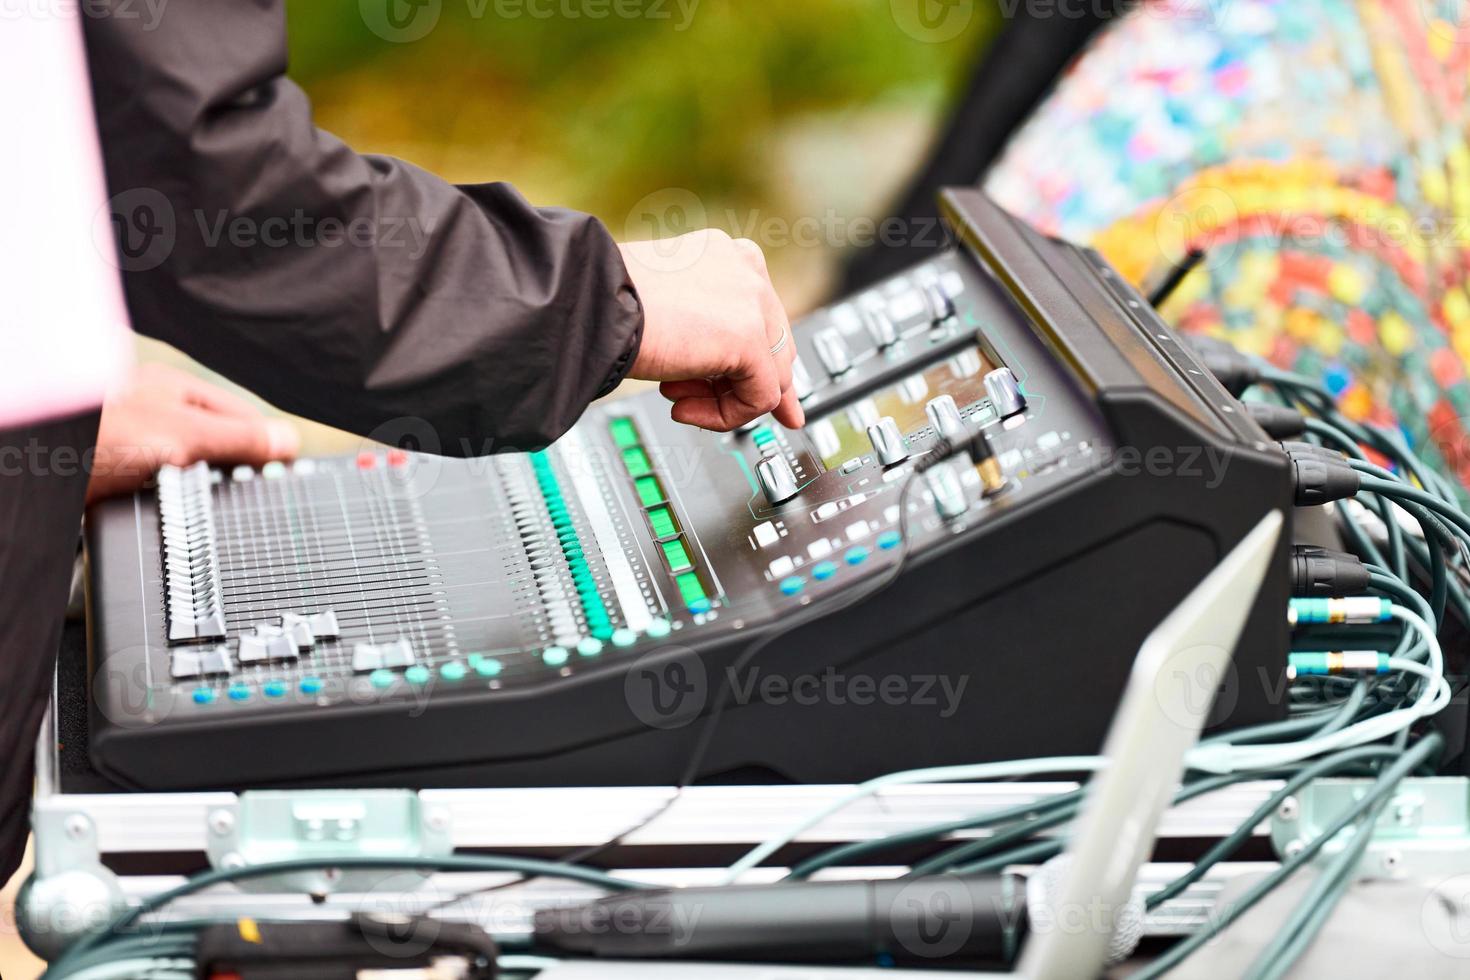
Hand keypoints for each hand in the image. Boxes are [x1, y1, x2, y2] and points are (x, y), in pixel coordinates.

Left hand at [88, 363, 299, 502]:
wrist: (32, 471)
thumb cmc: (95, 436)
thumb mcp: (180, 436)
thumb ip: (236, 438)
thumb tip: (286, 440)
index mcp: (176, 393)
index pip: (244, 420)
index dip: (267, 447)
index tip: (288, 476)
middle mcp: (155, 416)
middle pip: (218, 448)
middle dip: (232, 473)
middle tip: (249, 499)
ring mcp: (136, 449)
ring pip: (189, 475)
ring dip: (199, 494)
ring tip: (205, 508)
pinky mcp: (118, 480)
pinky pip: (162, 496)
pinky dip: (171, 508)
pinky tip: (171, 515)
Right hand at [620, 231, 804, 431]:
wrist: (587, 300)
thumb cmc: (607, 302)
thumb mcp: (668, 312)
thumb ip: (706, 332)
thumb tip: (720, 371)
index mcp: (727, 256)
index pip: (764, 316)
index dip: (758, 361)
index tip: (756, 394)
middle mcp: (747, 271)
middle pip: (775, 347)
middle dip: (744, 388)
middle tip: (713, 410)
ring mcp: (753, 301)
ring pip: (770, 377)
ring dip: (721, 401)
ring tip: (677, 401)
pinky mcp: (749, 337)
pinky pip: (760, 398)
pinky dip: (725, 416)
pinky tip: (681, 408)